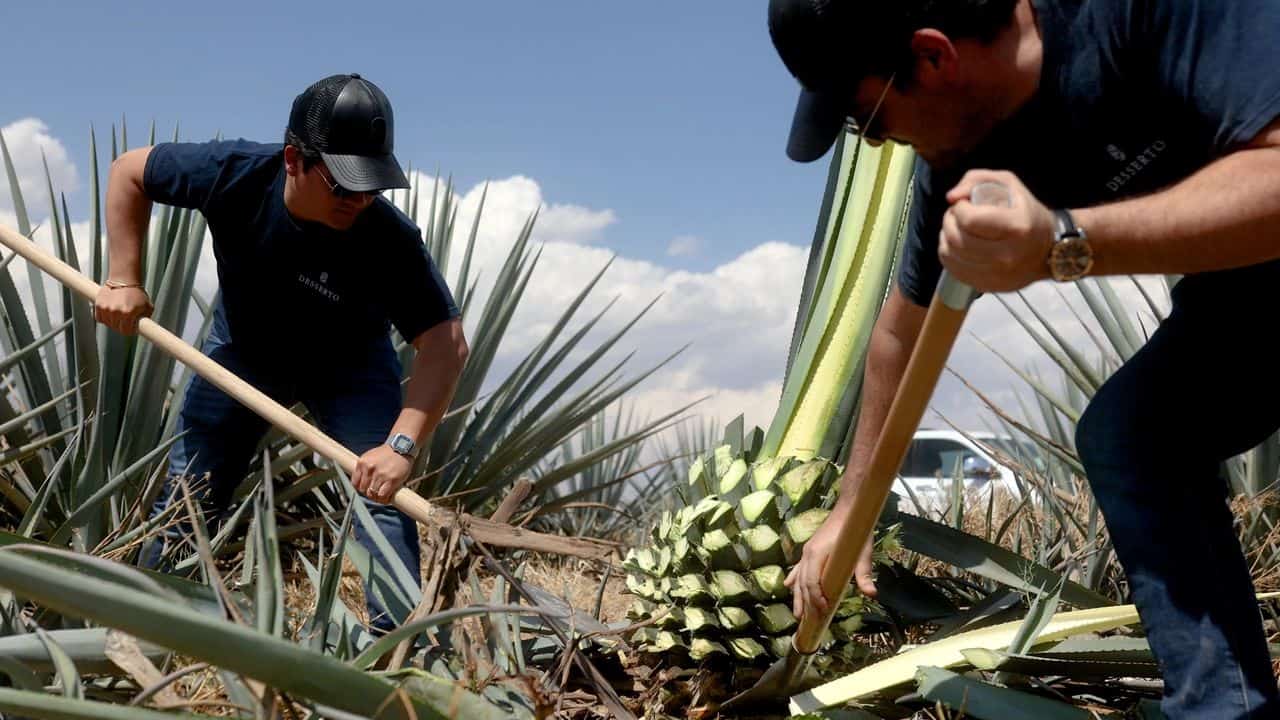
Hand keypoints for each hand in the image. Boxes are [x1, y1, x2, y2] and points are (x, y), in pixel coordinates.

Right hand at [93, 284, 152, 334]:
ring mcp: (106, 309)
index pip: (126, 331)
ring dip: (113, 322)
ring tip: (119, 315)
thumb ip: (146, 319)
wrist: (124, 279)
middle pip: (116, 328)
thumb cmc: (136, 292)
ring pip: (108, 324)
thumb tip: (144, 329)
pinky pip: (99, 318)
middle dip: (122, 326)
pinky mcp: (99, 305)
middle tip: (125, 321)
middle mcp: (116, 312)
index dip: (129, 331)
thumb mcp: (147, 306)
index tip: (131, 328)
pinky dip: (104, 318)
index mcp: (128, 313)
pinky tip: (110, 313)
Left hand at [353, 444, 411, 504]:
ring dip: (377, 497)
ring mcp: (380, 475)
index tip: (365, 489)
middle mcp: (369, 469)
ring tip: (381, 496)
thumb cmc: (387, 453)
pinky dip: (384, 499)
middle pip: (363, 490)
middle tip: (375, 493)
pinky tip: (387, 497)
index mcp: (362, 463)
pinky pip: (382, 495)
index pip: (354, 483)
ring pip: (372, 494)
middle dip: (369, 493)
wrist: (402, 447)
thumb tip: (361, 482)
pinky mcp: (391, 480)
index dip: (360, 488)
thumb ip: (364, 468)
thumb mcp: (370, 457)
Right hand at [784, 504, 876, 619]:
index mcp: (817, 554)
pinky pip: (798, 568)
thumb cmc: (855, 529)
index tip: (823, 610)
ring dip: (797, 595)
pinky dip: (794, 578)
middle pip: (802, 583)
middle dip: (803, 602)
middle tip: (804, 621)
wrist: (849, 508)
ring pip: (798, 577)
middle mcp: (808, 554)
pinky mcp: (810, 549)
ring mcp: (807, 551)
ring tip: (796, 612)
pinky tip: (789, 586)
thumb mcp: (863, 552)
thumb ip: (863, 573)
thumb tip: (871, 593)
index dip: (816, 598)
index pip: (812, 582)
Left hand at [940, 170, 1055, 292]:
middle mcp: (1008, 255)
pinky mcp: (987, 285)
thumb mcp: (1008, 184)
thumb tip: (951, 197)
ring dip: (945, 237)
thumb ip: (976, 180)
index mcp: (1017, 227)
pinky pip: (953, 270)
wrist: (1048, 251)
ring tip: (955, 228)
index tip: (964, 204)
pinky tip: (956, 246)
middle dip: (949, 221)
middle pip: (957, 239)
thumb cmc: (1026, 213)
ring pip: (951, 255)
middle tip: (955, 215)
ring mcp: (997, 274)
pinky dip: (948, 254)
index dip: (960, 208)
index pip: (970, 219)